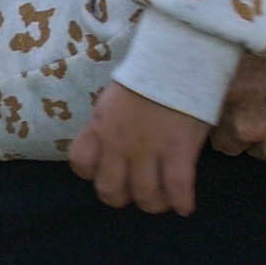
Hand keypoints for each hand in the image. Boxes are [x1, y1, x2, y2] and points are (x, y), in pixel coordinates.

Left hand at [71, 83, 212, 213]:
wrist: (177, 58)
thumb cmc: (149, 73)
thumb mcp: (114, 98)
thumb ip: (109, 123)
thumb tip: (111, 143)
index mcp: (100, 126)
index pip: (81, 164)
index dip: (93, 173)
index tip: (108, 169)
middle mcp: (118, 143)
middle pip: (110, 190)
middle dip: (122, 197)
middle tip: (136, 191)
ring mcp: (148, 149)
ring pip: (144, 195)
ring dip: (154, 203)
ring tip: (164, 200)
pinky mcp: (178, 151)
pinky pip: (177, 189)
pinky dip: (181, 202)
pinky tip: (185, 206)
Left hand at [212, 0, 265, 161]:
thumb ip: (230, 42)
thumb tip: (200, 32)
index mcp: (230, 89)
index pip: (196, 111)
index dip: (204, 101)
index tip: (215, 90)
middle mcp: (250, 123)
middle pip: (224, 138)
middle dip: (232, 121)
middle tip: (251, 97)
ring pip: (259, 148)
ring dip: (264, 132)